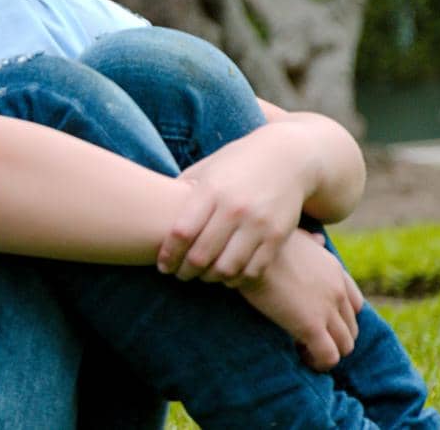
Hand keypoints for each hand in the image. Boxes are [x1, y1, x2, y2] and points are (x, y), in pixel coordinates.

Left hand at [159, 126, 308, 283]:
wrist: (287, 159)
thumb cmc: (236, 164)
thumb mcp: (206, 169)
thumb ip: (182, 191)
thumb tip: (152, 211)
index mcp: (210, 190)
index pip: (181, 232)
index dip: (168, 254)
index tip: (162, 266)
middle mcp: (234, 208)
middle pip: (201, 255)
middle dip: (185, 271)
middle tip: (179, 275)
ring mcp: (258, 224)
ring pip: (227, 268)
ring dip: (210, 279)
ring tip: (203, 277)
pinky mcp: (278, 236)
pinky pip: (253, 270)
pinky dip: (237, 279)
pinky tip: (227, 277)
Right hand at [234, 229, 362, 371]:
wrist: (246, 249)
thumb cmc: (261, 240)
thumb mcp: (292, 234)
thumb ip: (309, 241)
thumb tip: (318, 240)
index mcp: (334, 270)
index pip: (354, 304)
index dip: (340, 318)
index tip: (319, 322)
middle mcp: (337, 290)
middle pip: (351, 328)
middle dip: (333, 338)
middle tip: (309, 340)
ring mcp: (327, 309)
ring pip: (345, 346)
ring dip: (327, 352)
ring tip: (304, 350)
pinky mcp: (311, 326)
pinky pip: (329, 356)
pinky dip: (319, 362)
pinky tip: (300, 355)